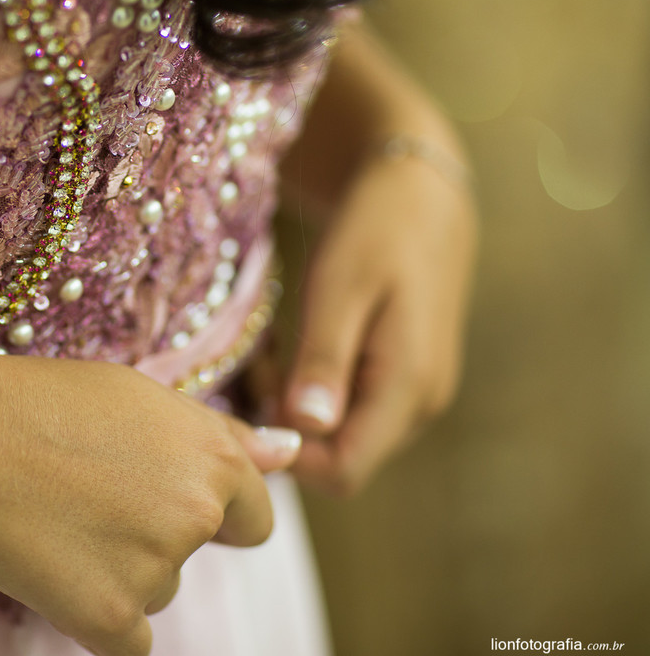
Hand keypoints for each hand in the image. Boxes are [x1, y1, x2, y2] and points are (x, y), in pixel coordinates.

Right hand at [0, 356, 301, 655]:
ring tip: (58, 519)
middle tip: (88, 496)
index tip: (160, 501)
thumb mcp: (141, 398)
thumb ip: (222, 435)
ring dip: (118, 572)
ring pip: (153, 591)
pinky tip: (54, 567)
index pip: (251, 516)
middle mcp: (196, 515)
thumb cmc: (43, 404)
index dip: (210, 511)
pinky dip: (93, 616)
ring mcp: (156, 570)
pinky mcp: (109, 618)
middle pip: (193, 553)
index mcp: (213, 459)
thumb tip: (291, 452)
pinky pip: (124, 640)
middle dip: (155, 537)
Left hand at [273, 151, 476, 495]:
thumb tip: (307, 427)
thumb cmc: (375, 230)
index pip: (343, 472)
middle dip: (285, 428)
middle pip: (338, 458)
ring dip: (294, 407)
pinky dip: (310, 390)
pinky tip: (292, 349)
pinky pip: (348, 409)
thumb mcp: (339, 288)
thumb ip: (325, 360)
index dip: (287, 458)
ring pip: (340, 435)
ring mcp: (415, 394)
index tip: (245, 410)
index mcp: (409, 387)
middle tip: (256, 369)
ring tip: (271, 353)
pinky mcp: (402, 380)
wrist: (420, 192)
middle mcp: (420, 405)